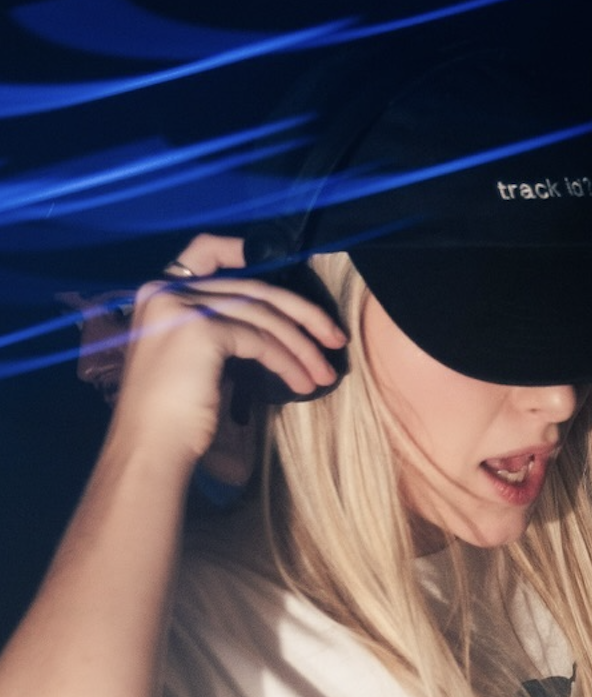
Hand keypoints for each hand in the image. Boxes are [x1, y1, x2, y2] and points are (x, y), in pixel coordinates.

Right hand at [109, 234, 346, 472]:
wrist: (150, 446)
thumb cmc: (174, 412)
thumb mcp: (193, 355)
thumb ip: (217, 326)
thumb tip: (275, 320)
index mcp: (158, 292)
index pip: (204, 250)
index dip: (243, 250)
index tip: (289, 266)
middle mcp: (165, 291)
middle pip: (251, 288)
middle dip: (302, 314)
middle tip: (335, 338)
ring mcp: (181, 309)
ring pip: (263, 316)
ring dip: (302, 346)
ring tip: (325, 374)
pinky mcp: (200, 332)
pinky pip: (262, 341)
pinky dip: (288, 362)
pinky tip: (302, 384)